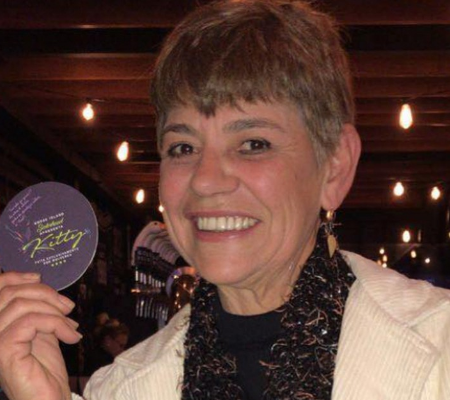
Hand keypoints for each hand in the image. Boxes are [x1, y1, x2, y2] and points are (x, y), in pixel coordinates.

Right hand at [0, 272, 81, 399]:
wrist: (50, 398)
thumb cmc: (45, 368)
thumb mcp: (41, 328)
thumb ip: (36, 307)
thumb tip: (38, 280)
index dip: (16, 277)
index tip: (40, 276)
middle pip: (11, 293)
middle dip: (45, 293)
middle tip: (68, 307)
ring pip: (22, 305)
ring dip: (55, 311)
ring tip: (71, 326)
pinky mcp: (3, 351)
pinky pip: (30, 321)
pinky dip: (57, 324)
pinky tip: (71, 337)